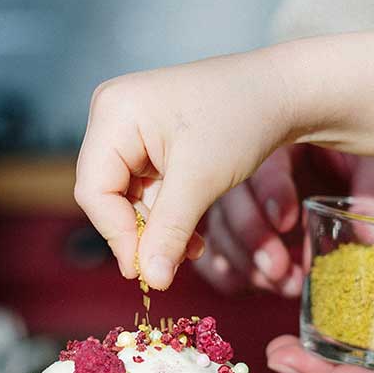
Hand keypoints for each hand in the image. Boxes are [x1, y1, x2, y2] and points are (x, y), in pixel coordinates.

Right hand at [75, 48, 305, 288]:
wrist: (279, 92)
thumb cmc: (241, 119)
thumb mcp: (201, 181)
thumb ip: (169, 232)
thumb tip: (151, 281)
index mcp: (113, 112)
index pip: (94, 189)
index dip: (117, 234)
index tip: (146, 271)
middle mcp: (112, 114)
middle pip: (106, 193)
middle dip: (140, 231)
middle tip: (168, 266)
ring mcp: (128, 126)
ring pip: (126, 196)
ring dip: (158, 227)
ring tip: (193, 247)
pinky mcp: (147, 139)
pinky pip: (144, 187)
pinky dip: (166, 212)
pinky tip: (192, 231)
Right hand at [194, 145, 373, 296]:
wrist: (355, 160)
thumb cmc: (365, 149)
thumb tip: (370, 236)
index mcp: (283, 134)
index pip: (265, 159)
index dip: (271, 192)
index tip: (286, 222)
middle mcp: (249, 161)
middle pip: (230, 196)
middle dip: (252, 237)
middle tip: (278, 269)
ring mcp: (240, 196)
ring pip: (218, 227)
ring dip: (244, 262)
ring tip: (284, 286)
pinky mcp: (237, 225)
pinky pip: (214, 248)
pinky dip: (226, 272)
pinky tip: (255, 287)